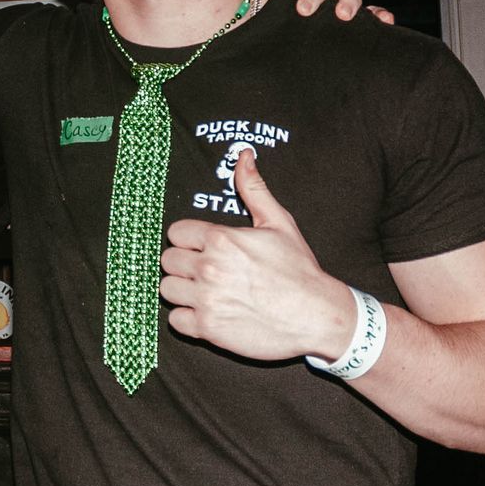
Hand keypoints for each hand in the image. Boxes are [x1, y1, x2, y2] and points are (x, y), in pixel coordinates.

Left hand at [160, 152, 356, 360]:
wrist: (317, 316)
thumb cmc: (299, 269)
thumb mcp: (279, 222)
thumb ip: (253, 188)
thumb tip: (243, 156)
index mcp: (221, 239)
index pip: (176, 233)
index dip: (189, 240)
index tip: (203, 248)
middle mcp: (209, 268)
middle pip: (168, 260)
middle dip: (183, 263)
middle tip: (205, 270)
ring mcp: (207, 300)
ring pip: (167, 289)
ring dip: (182, 290)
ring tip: (204, 291)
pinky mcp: (209, 329)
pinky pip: (176, 320)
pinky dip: (187, 318)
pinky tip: (207, 312)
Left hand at [262, 0, 392, 24]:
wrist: (268, 48)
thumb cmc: (269, 20)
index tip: (303, 9)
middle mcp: (330, 4)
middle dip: (342, 2)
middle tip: (336, 15)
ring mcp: (341, 17)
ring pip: (358, 4)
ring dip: (357, 7)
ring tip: (350, 17)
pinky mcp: (353, 33)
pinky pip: (372, 21)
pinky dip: (380, 18)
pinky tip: (385, 20)